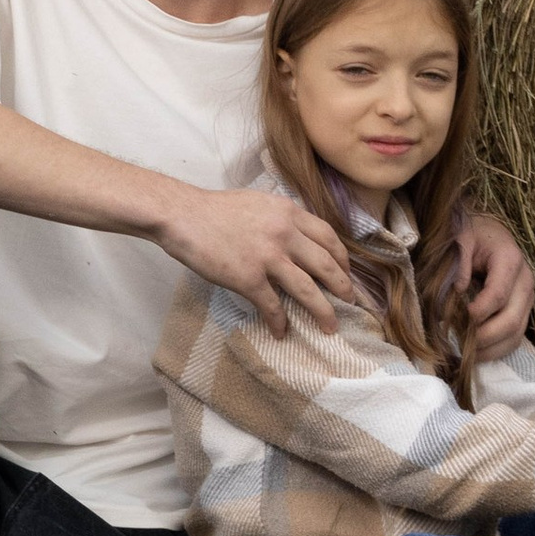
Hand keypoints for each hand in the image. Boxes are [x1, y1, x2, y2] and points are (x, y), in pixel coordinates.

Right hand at [155, 182, 353, 332]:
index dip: (342, 259)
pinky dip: (279, 322)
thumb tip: (298, 237)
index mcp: (289, 213)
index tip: (346, 273)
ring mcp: (268, 257)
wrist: (184, 215)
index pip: (329, 237)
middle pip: (326, 265)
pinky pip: (272, 306)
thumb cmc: (216, 209)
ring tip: (330, 327)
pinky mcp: (248, 278)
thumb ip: (282, 219)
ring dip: (322, 311)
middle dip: (342, 287)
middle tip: (351, 302)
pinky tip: (281, 332)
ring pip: (307, 289)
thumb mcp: (260, 203)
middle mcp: (284, 233)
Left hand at [447, 205, 534, 359]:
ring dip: (490, 349)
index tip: (452, 320)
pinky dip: (496, 351)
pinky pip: (515, 339)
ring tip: (464, 354)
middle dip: (482, 337)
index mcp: (510, 260)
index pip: (497, 296)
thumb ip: (458, 262)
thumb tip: (458, 292)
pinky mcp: (522, 311)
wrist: (485, 233)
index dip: (476, 314)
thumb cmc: (470, 235)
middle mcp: (525, 282)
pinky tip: (475, 354)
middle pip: (510, 321)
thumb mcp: (460, 238)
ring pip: (516, 335)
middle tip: (457, 343)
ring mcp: (526, 299)